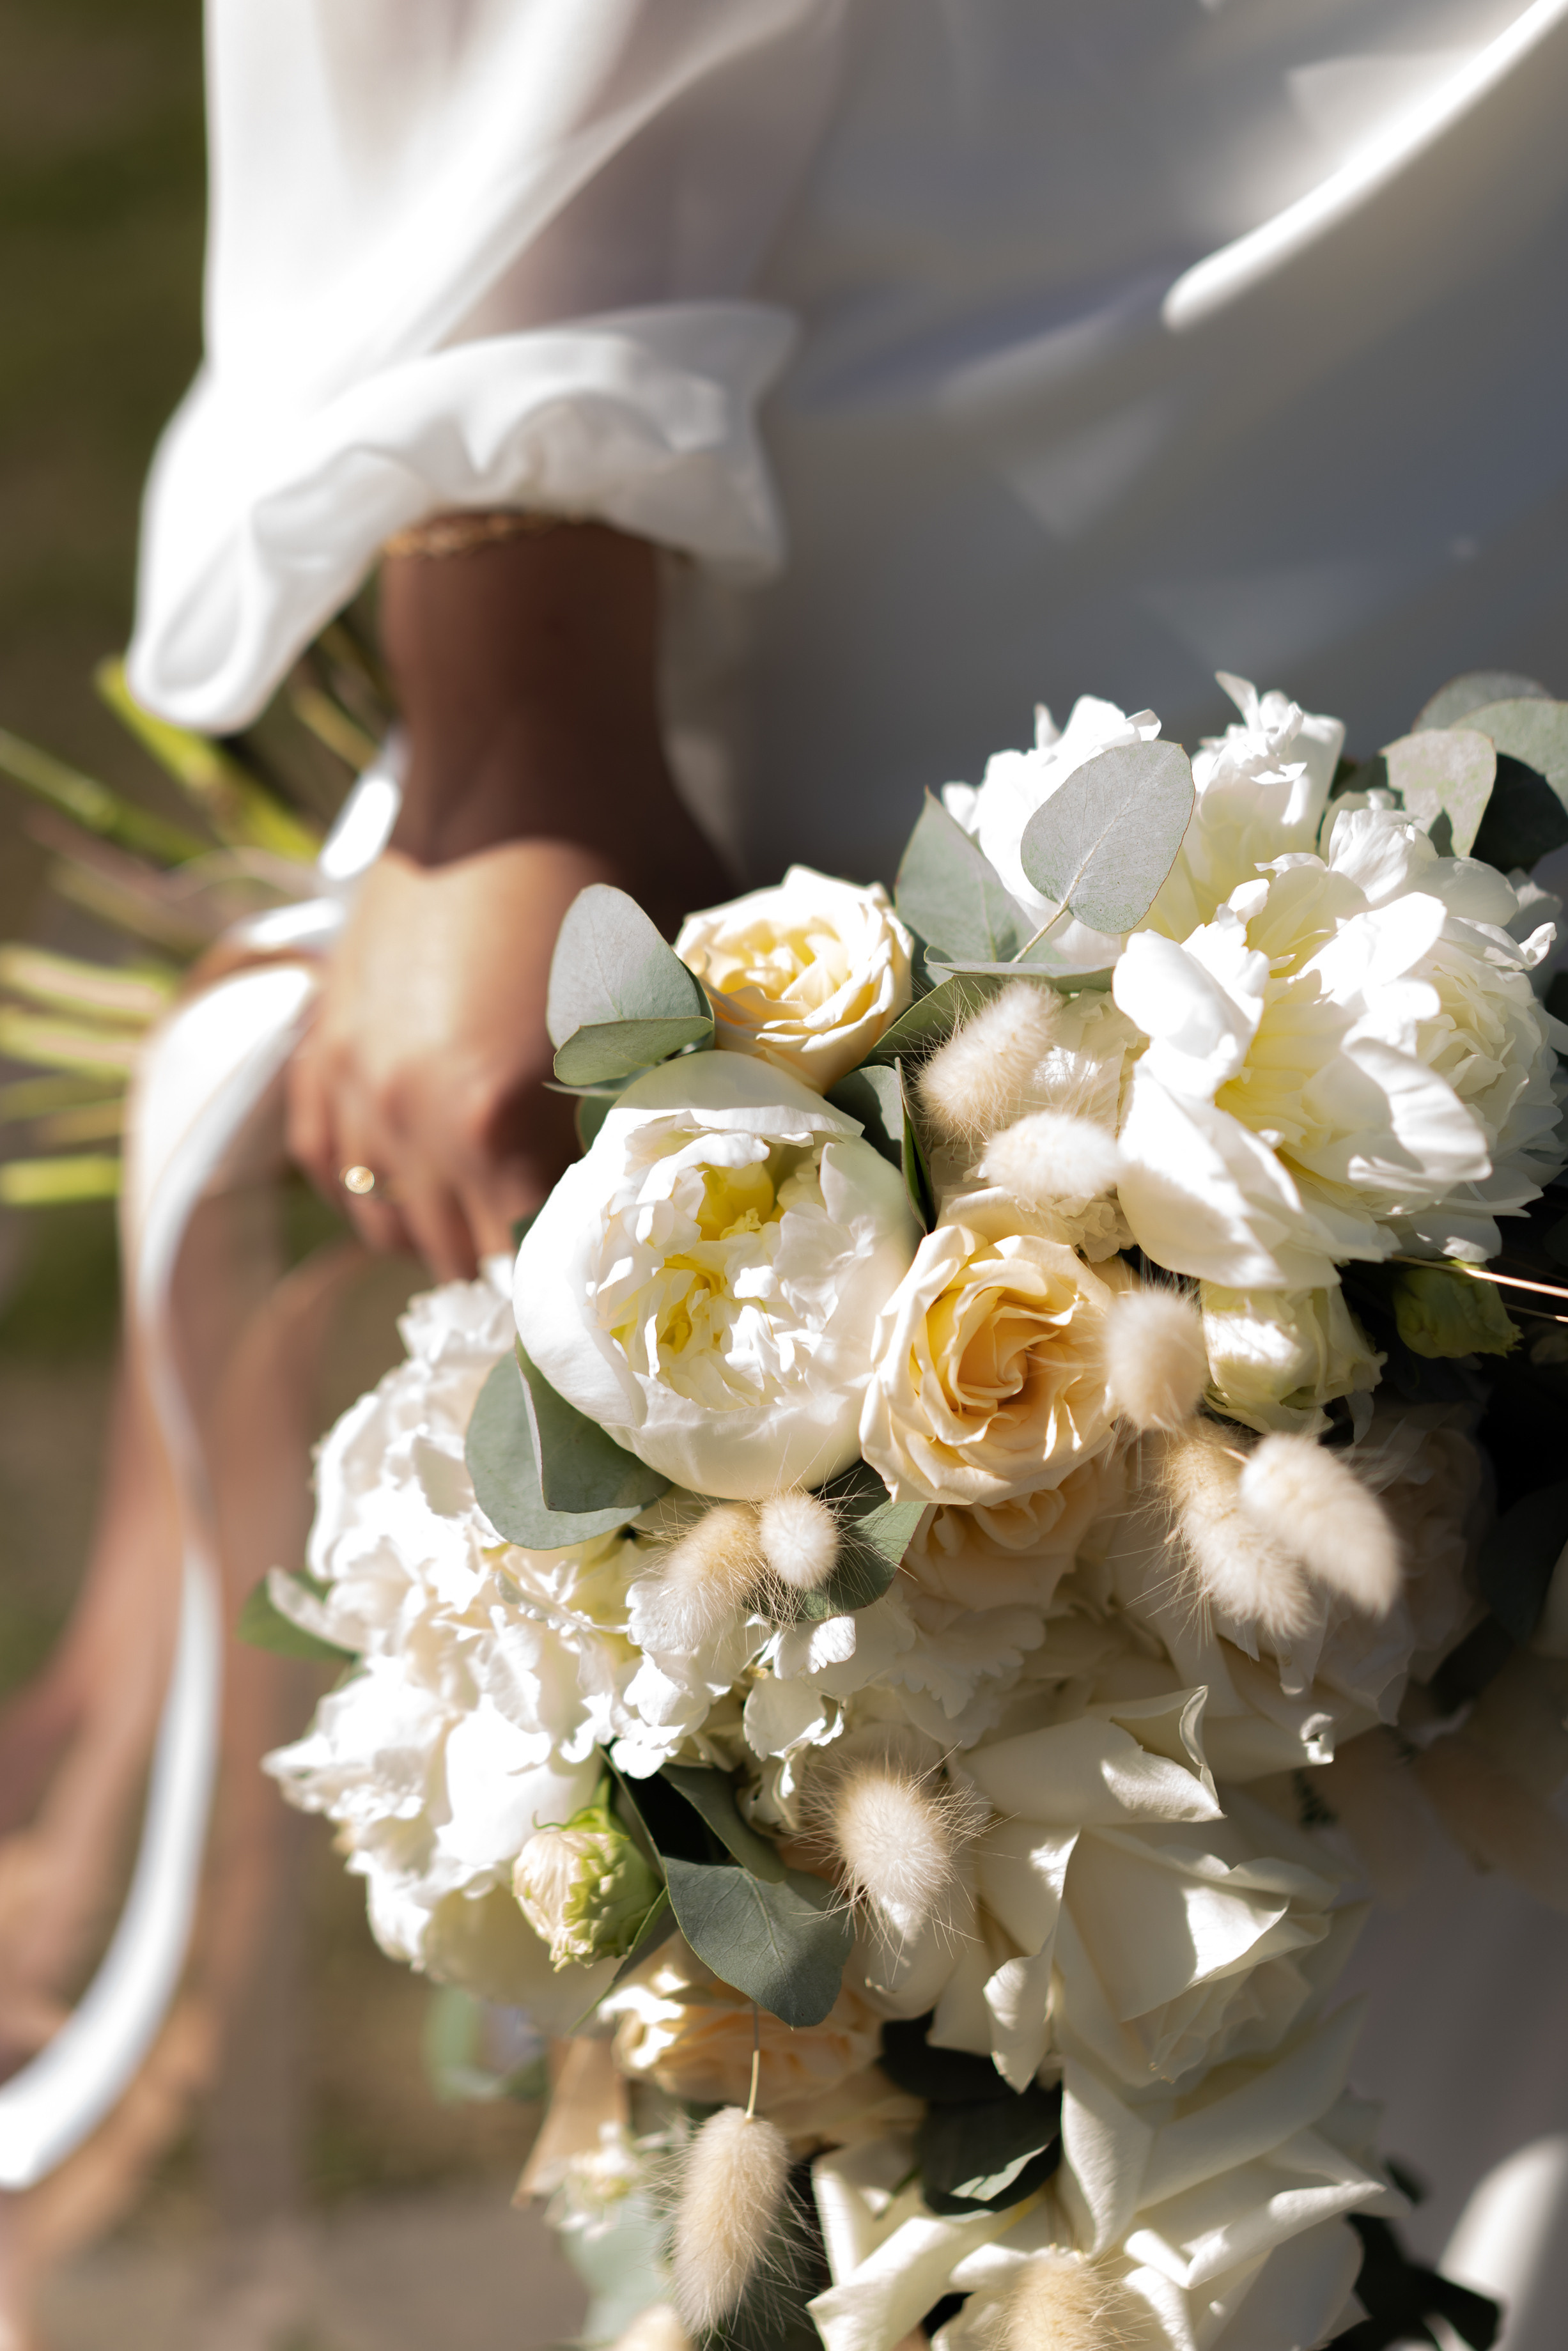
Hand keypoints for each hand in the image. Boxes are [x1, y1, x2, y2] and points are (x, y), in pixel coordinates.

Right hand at [287, 521, 730, 1277]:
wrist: (520, 752)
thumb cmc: (623, 864)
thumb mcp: (681, 995)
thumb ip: (685, 1100)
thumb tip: (726, 1184)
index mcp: (500, 1125)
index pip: (542, 1268)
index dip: (593, 1276)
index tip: (632, 1271)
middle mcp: (408, 1121)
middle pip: (462, 1259)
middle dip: (522, 1261)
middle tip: (581, 1245)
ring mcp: (352, 1081)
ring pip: (387, 1223)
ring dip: (445, 1229)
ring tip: (504, 1212)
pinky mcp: (322, 1038)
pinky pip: (327, 1160)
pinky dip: (372, 1180)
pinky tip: (423, 1168)